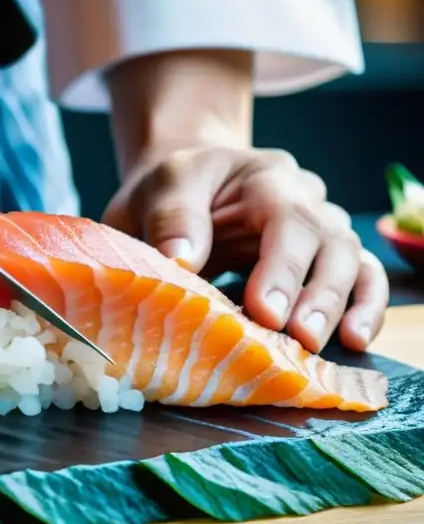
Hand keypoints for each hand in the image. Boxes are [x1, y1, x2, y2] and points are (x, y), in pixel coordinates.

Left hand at [102, 145, 388, 353]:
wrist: (182, 189)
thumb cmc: (171, 191)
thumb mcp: (158, 189)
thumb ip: (170, 218)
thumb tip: (183, 261)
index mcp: (263, 177)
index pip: (287, 217)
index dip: (281, 267)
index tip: (265, 311)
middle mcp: (304, 198)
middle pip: (330, 241)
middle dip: (318, 294)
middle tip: (300, 338)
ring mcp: (320, 227)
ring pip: (353, 261)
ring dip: (342, 306)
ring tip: (319, 346)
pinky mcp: (324, 258)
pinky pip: (362, 279)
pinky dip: (365, 307)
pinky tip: (353, 340)